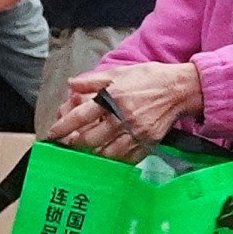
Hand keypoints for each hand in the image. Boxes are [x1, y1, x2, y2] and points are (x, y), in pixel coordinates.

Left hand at [48, 58, 203, 158]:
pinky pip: (126, 159)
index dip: (63, 126)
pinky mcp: (147, 143)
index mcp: (113, 98)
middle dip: (76, 144)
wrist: (180, 89)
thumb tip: (71, 84)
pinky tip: (107, 156)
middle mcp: (123, 117)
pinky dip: (114, 160)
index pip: (81, 116)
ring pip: (107, 153)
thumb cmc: (148, 78)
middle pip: (91, 139)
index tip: (52, 134)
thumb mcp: (119, 73)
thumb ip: (93, 81)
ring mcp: (136, 133)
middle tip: (68, 144)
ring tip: (86, 151)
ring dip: (93, 154)